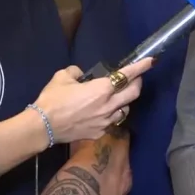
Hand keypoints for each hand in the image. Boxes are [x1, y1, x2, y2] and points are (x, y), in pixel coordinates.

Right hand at [32, 58, 152, 143]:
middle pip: (133, 94)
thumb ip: (76, 72)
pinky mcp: (99, 133)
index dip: (141, 67)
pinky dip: (111, 115)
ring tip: (117, 97)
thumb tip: (82, 75)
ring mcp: (105, 122)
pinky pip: (112, 122)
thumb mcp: (63, 77)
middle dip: (138, 83)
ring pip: (125, 110)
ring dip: (125, 101)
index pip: (127, 75)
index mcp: (101, 89)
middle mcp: (108, 106)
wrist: (43, 127)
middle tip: (135, 77)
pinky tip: (102, 112)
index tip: (151, 61)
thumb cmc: (53, 99)